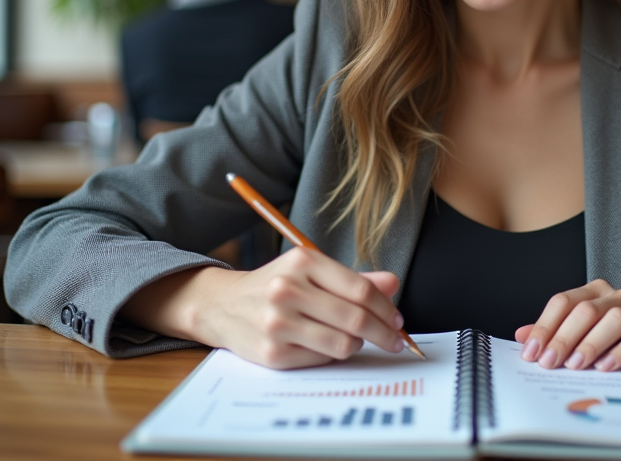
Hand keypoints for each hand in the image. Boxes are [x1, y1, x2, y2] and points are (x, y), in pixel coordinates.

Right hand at [121, 248, 405, 369]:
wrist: (223, 305)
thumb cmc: (275, 286)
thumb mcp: (311, 271)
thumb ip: (353, 278)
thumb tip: (392, 284)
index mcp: (302, 261)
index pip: (360, 289)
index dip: (386, 308)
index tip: (398, 320)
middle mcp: (287, 289)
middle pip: (355, 318)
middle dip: (384, 333)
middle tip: (395, 340)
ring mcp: (278, 323)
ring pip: (342, 343)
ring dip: (358, 345)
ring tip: (357, 340)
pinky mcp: (272, 353)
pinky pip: (322, 359)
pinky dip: (333, 355)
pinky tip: (329, 346)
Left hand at [513, 279, 620, 371]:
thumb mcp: (587, 329)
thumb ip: (556, 331)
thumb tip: (522, 336)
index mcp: (594, 291)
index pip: (563, 302)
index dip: (545, 326)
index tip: (531, 352)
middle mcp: (616, 295)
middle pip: (585, 311)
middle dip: (563, 338)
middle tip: (549, 363)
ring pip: (613, 320)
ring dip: (590, 344)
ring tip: (575, 366)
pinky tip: (606, 367)